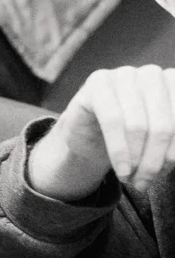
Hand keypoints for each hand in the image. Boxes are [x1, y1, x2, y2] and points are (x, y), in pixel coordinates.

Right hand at [27, 65, 174, 199]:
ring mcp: (125, 74)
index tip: (165, 173)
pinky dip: (118, 150)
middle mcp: (154, 74)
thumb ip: (173, 144)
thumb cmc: (133, 139)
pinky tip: (121, 169)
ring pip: (138, 125)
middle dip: (154, 161)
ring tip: (130, 179)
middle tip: (144, 183)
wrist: (90, 135)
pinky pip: (112, 120)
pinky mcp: (98, 82)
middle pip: (163, 126)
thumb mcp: (161, 142)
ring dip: (135, 159)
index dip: (174, 153)